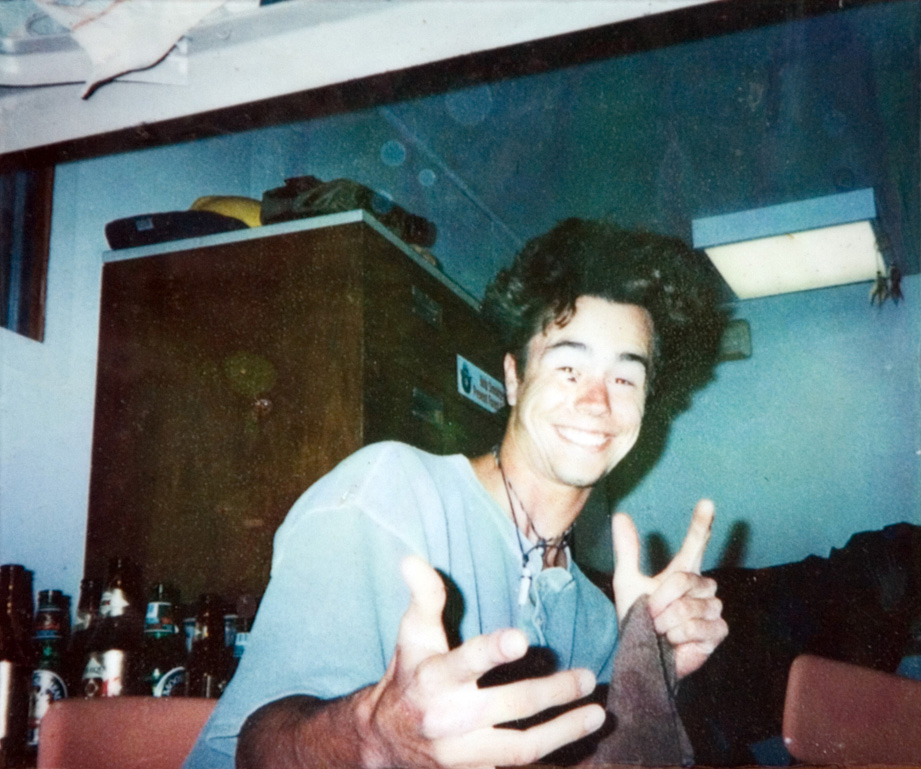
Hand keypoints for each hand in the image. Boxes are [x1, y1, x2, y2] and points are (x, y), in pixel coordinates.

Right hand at [359, 555, 605, 768]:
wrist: (387, 741)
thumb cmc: (409, 674)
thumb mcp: (413, 635)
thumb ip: (423, 596)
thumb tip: (412, 559)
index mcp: (432, 679)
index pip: (465, 662)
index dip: (492, 652)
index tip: (521, 639)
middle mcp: (447, 719)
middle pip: (508, 705)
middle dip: (551, 692)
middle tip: (586, 676)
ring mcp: (463, 753)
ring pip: (520, 746)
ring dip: (563, 730)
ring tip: (597, 713)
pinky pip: (519, 765)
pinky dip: (552, 753)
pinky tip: (579, 737)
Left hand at [611, 500, 727, 678]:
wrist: (641, 654)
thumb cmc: (637, 619)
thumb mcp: (627, 581)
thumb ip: (627, 550)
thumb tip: (620, 515)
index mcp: (683, 571)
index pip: (696, 542)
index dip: (701, 523)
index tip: (707, 502)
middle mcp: (702, 586)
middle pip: (684, 580)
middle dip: (661, 599)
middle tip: (652, 614)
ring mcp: (712, 608)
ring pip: (689, 606)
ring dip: (668, 621)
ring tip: (662, 629)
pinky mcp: (717, 631)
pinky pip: (698, 626)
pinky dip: (680, 635)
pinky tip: (675, 640)